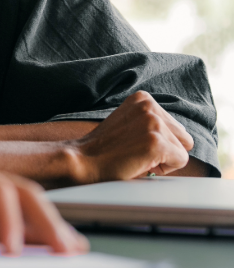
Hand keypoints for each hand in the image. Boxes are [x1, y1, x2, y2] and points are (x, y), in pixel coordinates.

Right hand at [69, 91, 193, 182]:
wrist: (84, 160)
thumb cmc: (107, 147)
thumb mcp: (130, 123)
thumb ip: (151, 121)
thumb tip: (184, 135)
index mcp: (143, 98)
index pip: (176, 127)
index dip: (159, 141)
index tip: (135, 143)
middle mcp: (149, 105)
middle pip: (183, 138)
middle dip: (166, 150)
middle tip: (138, 152)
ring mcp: (152, 122)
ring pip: (182, 150)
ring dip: (163, 159)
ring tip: (137, 156)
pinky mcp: (156, 142)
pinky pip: (180, 161)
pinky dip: (164, 168)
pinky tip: (141, 162)